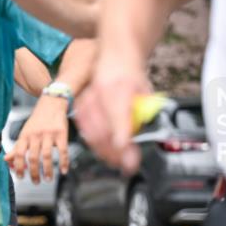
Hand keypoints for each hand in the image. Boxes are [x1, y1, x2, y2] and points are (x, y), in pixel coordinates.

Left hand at [5, 95, 69, 183]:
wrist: (51, 104)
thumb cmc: (37, 121)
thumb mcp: (24, 133)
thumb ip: (16, 148)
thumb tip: (6, 161)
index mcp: (24, 136)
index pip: (18, 153)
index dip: (18, 167)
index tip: (20, 177)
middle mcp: (35, 135)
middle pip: (32, 157)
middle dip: (33, 172)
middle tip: (35, 182)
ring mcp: (49, 134)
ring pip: (46, 156)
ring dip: (47, 170)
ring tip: (47, 179)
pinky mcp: (61, 134)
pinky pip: (63, 151)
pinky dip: (64, 162)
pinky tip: (63, 171)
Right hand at [74, 56, 149, 173]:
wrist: (115, 60)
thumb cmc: (131, 77)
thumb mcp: (145, 95)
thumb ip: (142, 117)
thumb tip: (135, 140)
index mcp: (119, 88)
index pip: (118, 118)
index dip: (122, 140)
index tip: (128, 158)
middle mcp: (99, 94)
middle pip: (102, 131)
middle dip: (116, 153)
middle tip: (128, 165)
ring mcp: (86, 101)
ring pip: (92, 134)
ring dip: (105, 152)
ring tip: (118, 161)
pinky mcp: (79, 108)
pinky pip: (85, 130)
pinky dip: (95, 142)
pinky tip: (104, 149)